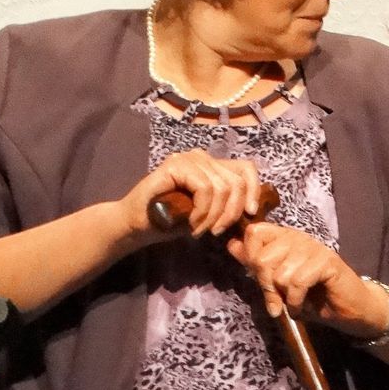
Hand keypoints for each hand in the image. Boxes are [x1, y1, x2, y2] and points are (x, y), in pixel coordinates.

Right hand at [119, 149, 260, 242]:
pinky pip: (204, 188)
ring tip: (199, 230)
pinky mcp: (175, 165)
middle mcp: (202, 157)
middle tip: (216, 231)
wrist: (134, 225)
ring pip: (222, 187)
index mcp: (213, 166)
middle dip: (231, 212)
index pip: (246, 168)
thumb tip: (253, 208)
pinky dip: (202, 211)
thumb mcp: (208, 213)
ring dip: (213, 216)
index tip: (251, 213)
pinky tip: (191, 223)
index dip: (254, 190)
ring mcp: (188, 158)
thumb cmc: (170, 221)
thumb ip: (227, 204)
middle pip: (237, 181)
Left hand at [227, 222, 384, 336]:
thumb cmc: (313, 297)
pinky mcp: (327, 262)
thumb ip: (256, 264)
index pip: (255, 232)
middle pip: (262, 257)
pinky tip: (302, 306)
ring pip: (280, 274)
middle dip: (266, 286)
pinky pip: (298, 282)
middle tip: (277, 300)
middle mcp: (299, 238)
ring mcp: (314, 248)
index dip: (251, 257)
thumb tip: (231, 244)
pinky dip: (296, 301)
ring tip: (293, 303)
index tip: (259, 278)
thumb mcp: (278, 283)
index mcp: (285, 238)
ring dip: (284, 297)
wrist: (348, 310)